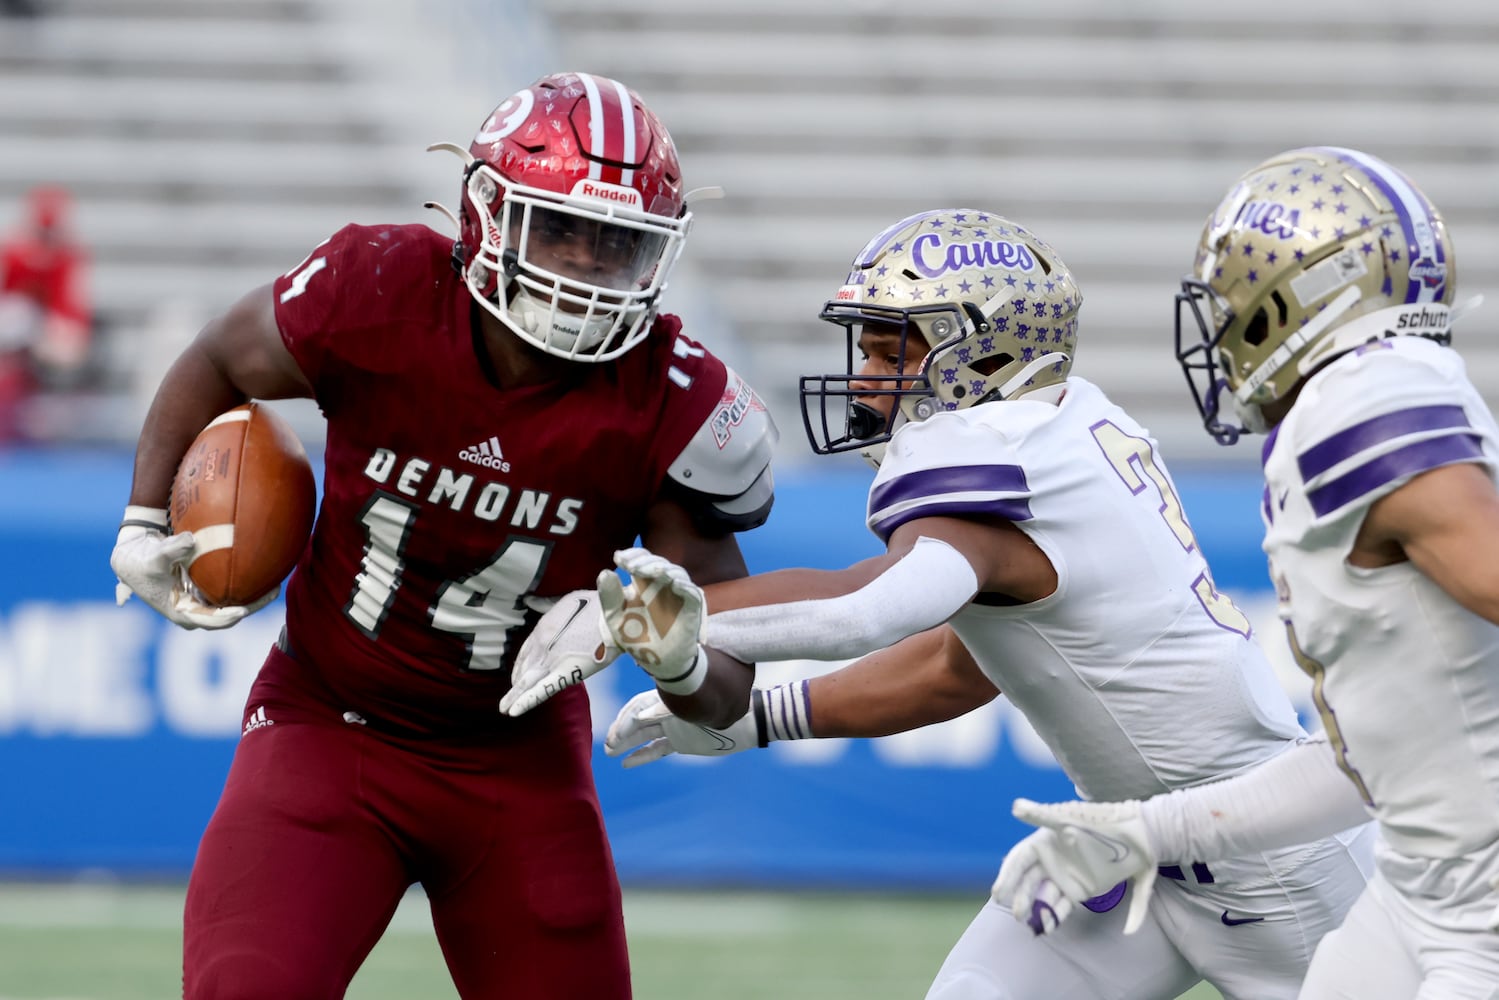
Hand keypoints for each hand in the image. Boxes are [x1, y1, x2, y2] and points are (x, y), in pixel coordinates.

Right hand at [110, 507, 276, 629]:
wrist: (133, 556)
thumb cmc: (140, 561)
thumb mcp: (152, 557)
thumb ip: (171, 550)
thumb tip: (191, 541)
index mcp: (183, 613)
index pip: (212, 621)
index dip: (228, 617)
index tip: (242, 610)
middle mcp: (197, 611)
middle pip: (230, 614)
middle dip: (253, 605)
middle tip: (274, 592)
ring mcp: (203, 601)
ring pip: (234, 603)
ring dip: (255, 596)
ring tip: (278, 583)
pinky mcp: (206, 589)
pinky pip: (230, 589)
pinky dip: (246, 583)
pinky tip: (266, 570)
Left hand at [500, 590, 619, 715]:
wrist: (613, 615)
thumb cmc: (596, 606)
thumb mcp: (566, 599)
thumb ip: (544, 604)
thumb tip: (529, 600)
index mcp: (542, 629)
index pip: (526, 651)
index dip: (520, 664)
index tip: (517, 674)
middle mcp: (541, 645)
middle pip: (524, 668)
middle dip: (516, 683)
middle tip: (510, 696)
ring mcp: (550, 660)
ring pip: (526, 682)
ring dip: (514, 696)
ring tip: (505, 708)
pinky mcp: (564, 673)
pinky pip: (541, 690)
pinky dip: (526, 701)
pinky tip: (513, 711)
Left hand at [599, 547, 707, 693]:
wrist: (656, 662)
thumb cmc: (636, 637)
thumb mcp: (615, 618)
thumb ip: (610, 597)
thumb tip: (605, 572)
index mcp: (644, 583)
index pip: (642, 559)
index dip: (633, 555)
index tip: (619, 558)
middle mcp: (662, 584)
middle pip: (658, 563)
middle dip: (645, 561)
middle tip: (632, 566)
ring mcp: (678, 594)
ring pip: (677, 572)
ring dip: (665, 569)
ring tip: (654, 571)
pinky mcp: (692, 608)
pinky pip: (693, 592)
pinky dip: (685, 586)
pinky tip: (674, 584)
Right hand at [604, 689, 759, 767]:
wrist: (749, 720)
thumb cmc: (725, 708)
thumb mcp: (696, 708)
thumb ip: (668, 709)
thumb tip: (641, 712)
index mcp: (671, 699)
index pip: (640, 707)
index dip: (627, 720)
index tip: (617, 733)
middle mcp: (668, 711)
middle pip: (637, 720)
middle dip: (621, 732)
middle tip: (607, 745)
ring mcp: (674, 726)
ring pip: (644, 735)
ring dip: (627, 743)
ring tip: (610, 752)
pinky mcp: (681, 741)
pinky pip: (657, 749)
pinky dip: (642, 756)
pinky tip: (627, 763)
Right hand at [991, 798, 1157, 935]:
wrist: (1141, 836)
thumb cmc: (1101, 822)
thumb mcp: (1070, 818)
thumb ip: (1042, 815)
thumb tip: (1015, 807)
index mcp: (1044, 841)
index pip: (1019, 860)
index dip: (1007, 876)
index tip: (998, 893)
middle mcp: (1052, 860)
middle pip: (1028, 882)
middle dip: (1021, 898)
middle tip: (1017, 915)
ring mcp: (1066, 876)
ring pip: (1044, 897)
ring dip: (1037, 911)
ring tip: (1033, 925)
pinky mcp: (1081, 890)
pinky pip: (1063, 907)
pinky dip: (1055, 917)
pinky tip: (1048, 927)